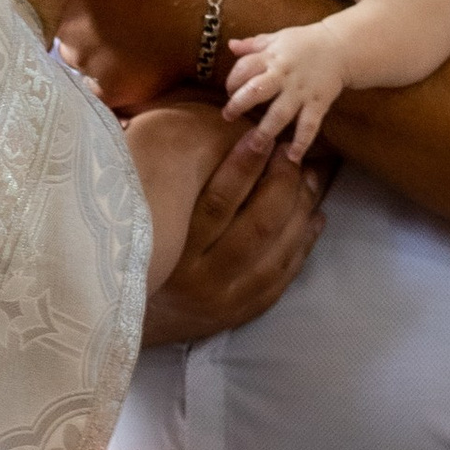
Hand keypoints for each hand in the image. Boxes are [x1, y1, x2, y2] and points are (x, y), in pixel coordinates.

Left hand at [51, 0, 219, 108]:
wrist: (218, 6)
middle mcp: (63, 20)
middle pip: (59, 12)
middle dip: (81, 4)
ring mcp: (86, 58)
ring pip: (76, 49)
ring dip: (93, 38)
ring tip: (131, 22)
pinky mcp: (110, 86)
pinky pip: (99, 79)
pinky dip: (113, 67)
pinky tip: (137, 49)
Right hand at [142, 118, 329, 345]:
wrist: (134, 316)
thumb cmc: (140, 252)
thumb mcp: (144, 219)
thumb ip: (172, 183)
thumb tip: (212, 133)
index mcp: (172, 251)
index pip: (217, 202)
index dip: (244, 165)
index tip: (262, 135)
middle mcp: (200, 278)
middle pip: (258, 226)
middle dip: (283, 184)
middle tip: (292, 155)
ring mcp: (225, 298)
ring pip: (278, 250)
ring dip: (302, 209)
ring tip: (311, 178)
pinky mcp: (242, 312)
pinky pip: (283, 275)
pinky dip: (304, 243)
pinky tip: (315, 217)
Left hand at [224, 24, 344, 160]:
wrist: (341, 47)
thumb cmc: (305, 43)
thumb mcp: (278, 39)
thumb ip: (253, 44)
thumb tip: (230, 45)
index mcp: (272, 57)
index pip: (244, 68)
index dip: (232, 80)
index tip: (229, 91)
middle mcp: (284, 75)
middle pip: (257, 90)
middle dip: (239, 105)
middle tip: (227, 117)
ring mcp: (301, 91)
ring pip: (280, 113)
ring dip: (266, 131)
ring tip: (255, 146)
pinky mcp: (318, 103)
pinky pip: (309, 125)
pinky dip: (302, 142)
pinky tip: (293, 157)